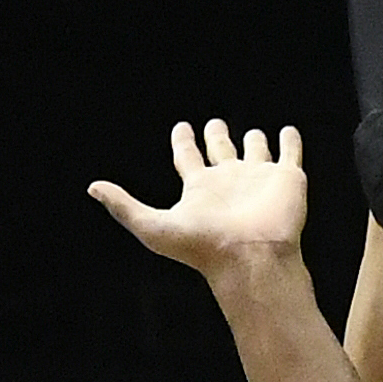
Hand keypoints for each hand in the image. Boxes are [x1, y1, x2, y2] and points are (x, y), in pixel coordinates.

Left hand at [89, 121, 306, 280]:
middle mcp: (228, 180)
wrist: (250, 258)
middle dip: (216, 136)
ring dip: (254, 140)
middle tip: (213, 123)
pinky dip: (290, 141)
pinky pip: (289, 153)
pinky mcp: (287, 178)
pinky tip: (288, 132)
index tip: (181, 128)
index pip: (187, 157)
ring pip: (256, 151)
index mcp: (200, 188)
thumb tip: (92, 188)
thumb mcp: (152, 226)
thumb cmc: (203, 247)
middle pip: (221, 151)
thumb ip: (123, 206)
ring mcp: (259, 179)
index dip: (183, 141)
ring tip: (253, 134)